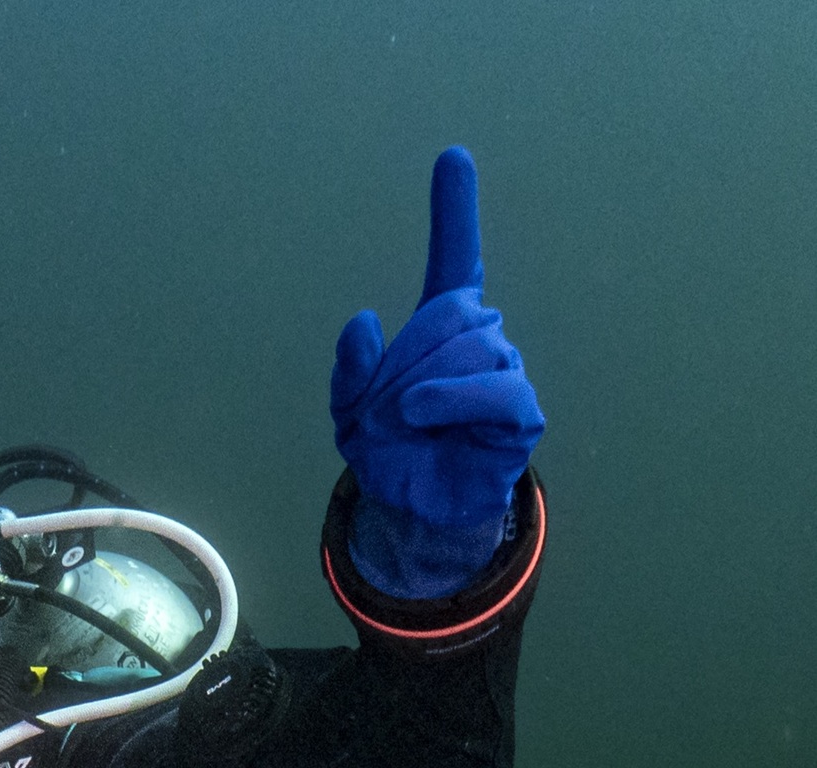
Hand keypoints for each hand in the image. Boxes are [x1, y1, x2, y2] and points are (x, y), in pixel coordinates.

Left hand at [330, 147, 544, 593]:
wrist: (414, 508)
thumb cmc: (390, 451)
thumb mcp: (349, 412)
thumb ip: (349, 370)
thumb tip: (363, 320)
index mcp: (439, 328)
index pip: (454, 260)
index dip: (454, 212)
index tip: (452, 159)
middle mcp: (480, 337)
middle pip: (444, 315)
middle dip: (400, 363)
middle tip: (384, 409)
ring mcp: (504, 368)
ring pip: (464, 347)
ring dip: (416, 388)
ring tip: (406, 424)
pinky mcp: (519, 409)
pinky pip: (492, 386)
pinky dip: (450, 397)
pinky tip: (423, 412)